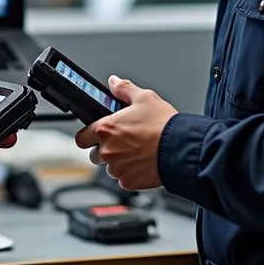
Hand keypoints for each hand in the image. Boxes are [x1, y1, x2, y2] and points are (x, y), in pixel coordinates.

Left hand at [75, 76, 178, 190]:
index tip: (96, 135)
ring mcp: (117, 168)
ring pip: (110, 168)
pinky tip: (144, 163)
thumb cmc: (163, 125)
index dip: (89, 136)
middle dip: (106, 149)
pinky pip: (124, 179)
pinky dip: (131, 173)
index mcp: (106, 129)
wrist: (181, 148)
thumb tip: (114, 82)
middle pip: (95, 155)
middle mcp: (107, 151)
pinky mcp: (128, 182)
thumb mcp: (144, 98)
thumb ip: (124, 89)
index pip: (82, 138)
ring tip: (138, 152)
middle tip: (124, 142)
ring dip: (119, 162)